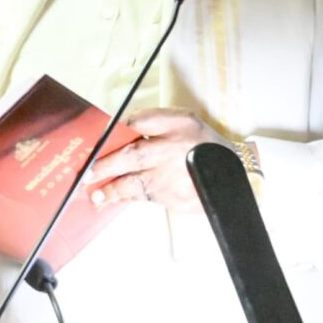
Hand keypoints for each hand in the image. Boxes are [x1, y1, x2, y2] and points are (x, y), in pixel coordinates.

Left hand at [84, 108, 230, 215]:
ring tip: (96, 194)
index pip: (140, 122)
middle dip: (107, 164)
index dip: (116, 128)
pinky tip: (109, 201)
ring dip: (113, 190)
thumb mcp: (184, 122)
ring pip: (136, 184)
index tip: (97, 136)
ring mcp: (174, 178)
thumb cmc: (203, 145)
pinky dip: (125, 199)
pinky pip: (144, 199)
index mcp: (178, 125)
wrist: (235, 175)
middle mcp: (174, 151)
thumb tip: (119, 126)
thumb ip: (154, 122)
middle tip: (87, 172)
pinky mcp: (175, 200)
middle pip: (134, 155)